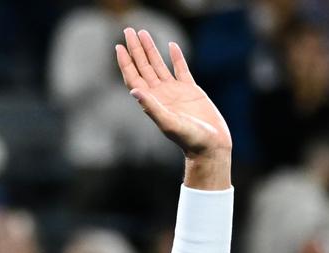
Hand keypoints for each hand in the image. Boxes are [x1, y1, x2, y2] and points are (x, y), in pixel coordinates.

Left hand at [115, 29, 231, 158]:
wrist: (210, 145)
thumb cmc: (189, 139)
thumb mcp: (168, 123)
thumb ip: (152, 107)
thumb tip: (134, 91)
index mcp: (152, 101)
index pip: (133, 77)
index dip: (125, 62)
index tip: (118, 46)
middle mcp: (160, 94)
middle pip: (143, 66)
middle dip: (135, 49)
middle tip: (129, 30)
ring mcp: (175, 91)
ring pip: (159, 65)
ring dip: (151, 49)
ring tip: (144, 33)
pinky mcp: (191, 90)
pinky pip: (181, 69)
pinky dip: (176, 57)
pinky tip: (171, 45)